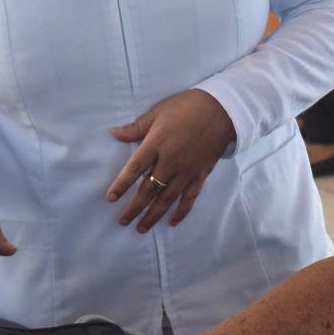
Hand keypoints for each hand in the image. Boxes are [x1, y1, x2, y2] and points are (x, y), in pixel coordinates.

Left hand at [106, 90, 235, 231]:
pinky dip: (181, 211)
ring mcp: (186, 171)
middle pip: (148, 190)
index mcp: (157, 144)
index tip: (110, 198)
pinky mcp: (200, 175)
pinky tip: (172, 222)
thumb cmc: (187, 106)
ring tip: (141, 228)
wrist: (222, 110)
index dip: (121, 185)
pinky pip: (189, 198)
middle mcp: (170, 161)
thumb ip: (136, 127)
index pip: (134, 168)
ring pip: (167, 198)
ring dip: (153, 215)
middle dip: (134, 207)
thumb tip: (113, 133)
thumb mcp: (157, 112)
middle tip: (122, 221)